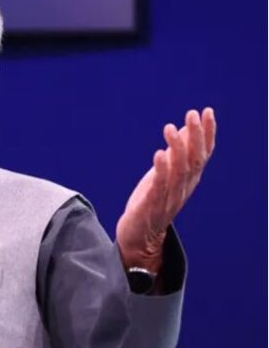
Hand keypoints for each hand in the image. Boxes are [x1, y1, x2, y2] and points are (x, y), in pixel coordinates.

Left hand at [116, 108, 216, 271]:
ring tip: (169, 128)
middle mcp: (183, 187)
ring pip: (178, 171)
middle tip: (192, 114)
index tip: (207, 111)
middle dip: (196, 136)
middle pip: (194, 160)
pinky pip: (160, 187)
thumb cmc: (153, 200)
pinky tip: (159, 154)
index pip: (203, 153)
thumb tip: (186, 129)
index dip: (207, 133)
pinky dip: (161, 170)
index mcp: (189, 179)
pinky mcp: (152, 205)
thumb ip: (177, 154)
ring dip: (176, 148)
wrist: (140, 235)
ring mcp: (169, 197)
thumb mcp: (167, 173)